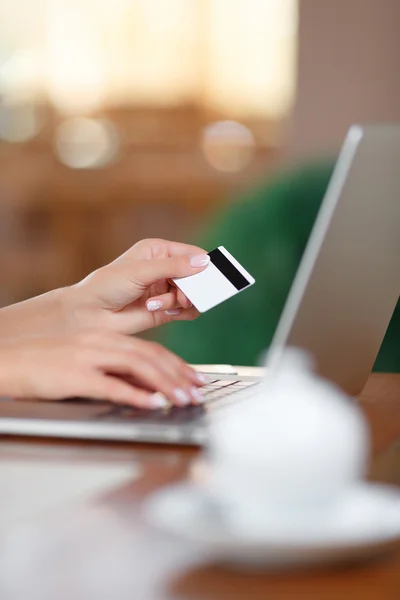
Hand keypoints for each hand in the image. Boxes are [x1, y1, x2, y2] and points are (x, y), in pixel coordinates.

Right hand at [0, 332, 207, 407]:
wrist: (8, 362)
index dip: (177, 364)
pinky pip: (111, 385)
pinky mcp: (74, 375)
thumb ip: (114, 372)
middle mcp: (101, 343)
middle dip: (179, 375)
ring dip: (165, 384)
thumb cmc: (44, 366)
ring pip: (137, 366)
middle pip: (150, 356)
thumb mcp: (85, 362)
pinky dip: (135, 395)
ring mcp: (88, 357)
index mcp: (105, 338)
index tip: (195, 379)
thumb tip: (146, 388)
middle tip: (198, 392)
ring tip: (183, 399)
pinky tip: (152, 404)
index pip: (150, 349)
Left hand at [66, 238, 209, 334]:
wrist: (90, 314)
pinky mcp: (166, 310)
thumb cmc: (108, 286)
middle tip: (186, 295)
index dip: (205, 264)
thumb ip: (173, 267)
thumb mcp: (141, 271)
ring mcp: (166, 290)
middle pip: (197, 276)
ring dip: (182, 300)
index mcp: (158, 251)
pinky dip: (181, 312)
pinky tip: (162, 310)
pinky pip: (188, 311)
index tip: (213, 275)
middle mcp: (165, 269)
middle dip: (194, 286)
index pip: (192, 254)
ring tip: (161, 304)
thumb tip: (203, 263)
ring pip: (193, 294)